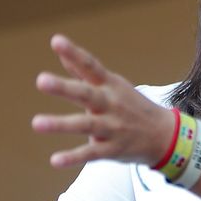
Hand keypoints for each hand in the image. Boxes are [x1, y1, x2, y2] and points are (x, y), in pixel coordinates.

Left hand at [32, 35, 174, 168]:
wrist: (165, 135)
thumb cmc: (131, 106)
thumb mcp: (113, 85)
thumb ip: (84, 72)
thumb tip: (62, 54)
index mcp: (109, 85)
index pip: (90, 65)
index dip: (74, 52)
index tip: (56, 41)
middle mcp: (110, 103)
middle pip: (86, 94)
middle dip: (64, 87)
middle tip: (40, 80)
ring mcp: (112, 127)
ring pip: (85, 125)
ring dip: (61, 124)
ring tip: (36, 123)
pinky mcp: (113, 149)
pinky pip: (91, 154)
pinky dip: (73, 157)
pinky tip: (54, 160)